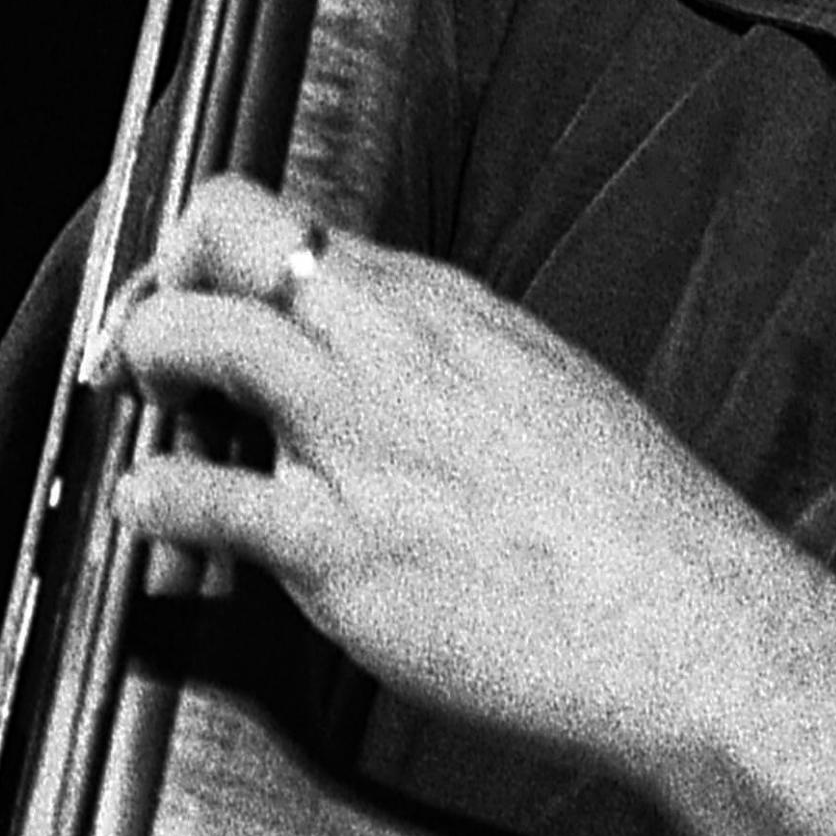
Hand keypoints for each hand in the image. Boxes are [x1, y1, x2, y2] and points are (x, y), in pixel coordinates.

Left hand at [107, 173, 769, 776]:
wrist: (687, 615)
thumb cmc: (626, 519)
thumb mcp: (535, 382)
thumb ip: (440, 360)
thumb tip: (362, 361)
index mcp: (443, 305)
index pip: (284, 220)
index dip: (209, 255)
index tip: (194, 304)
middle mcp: (397, 346)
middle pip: (230, 230)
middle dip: (161, 281)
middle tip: (151, 355)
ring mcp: (368, 441)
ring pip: (204, 336)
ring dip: (148, 363)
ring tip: (155, 416)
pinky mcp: (346, 548)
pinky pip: (208, 500)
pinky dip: (153, 498)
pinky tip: (150, 511)